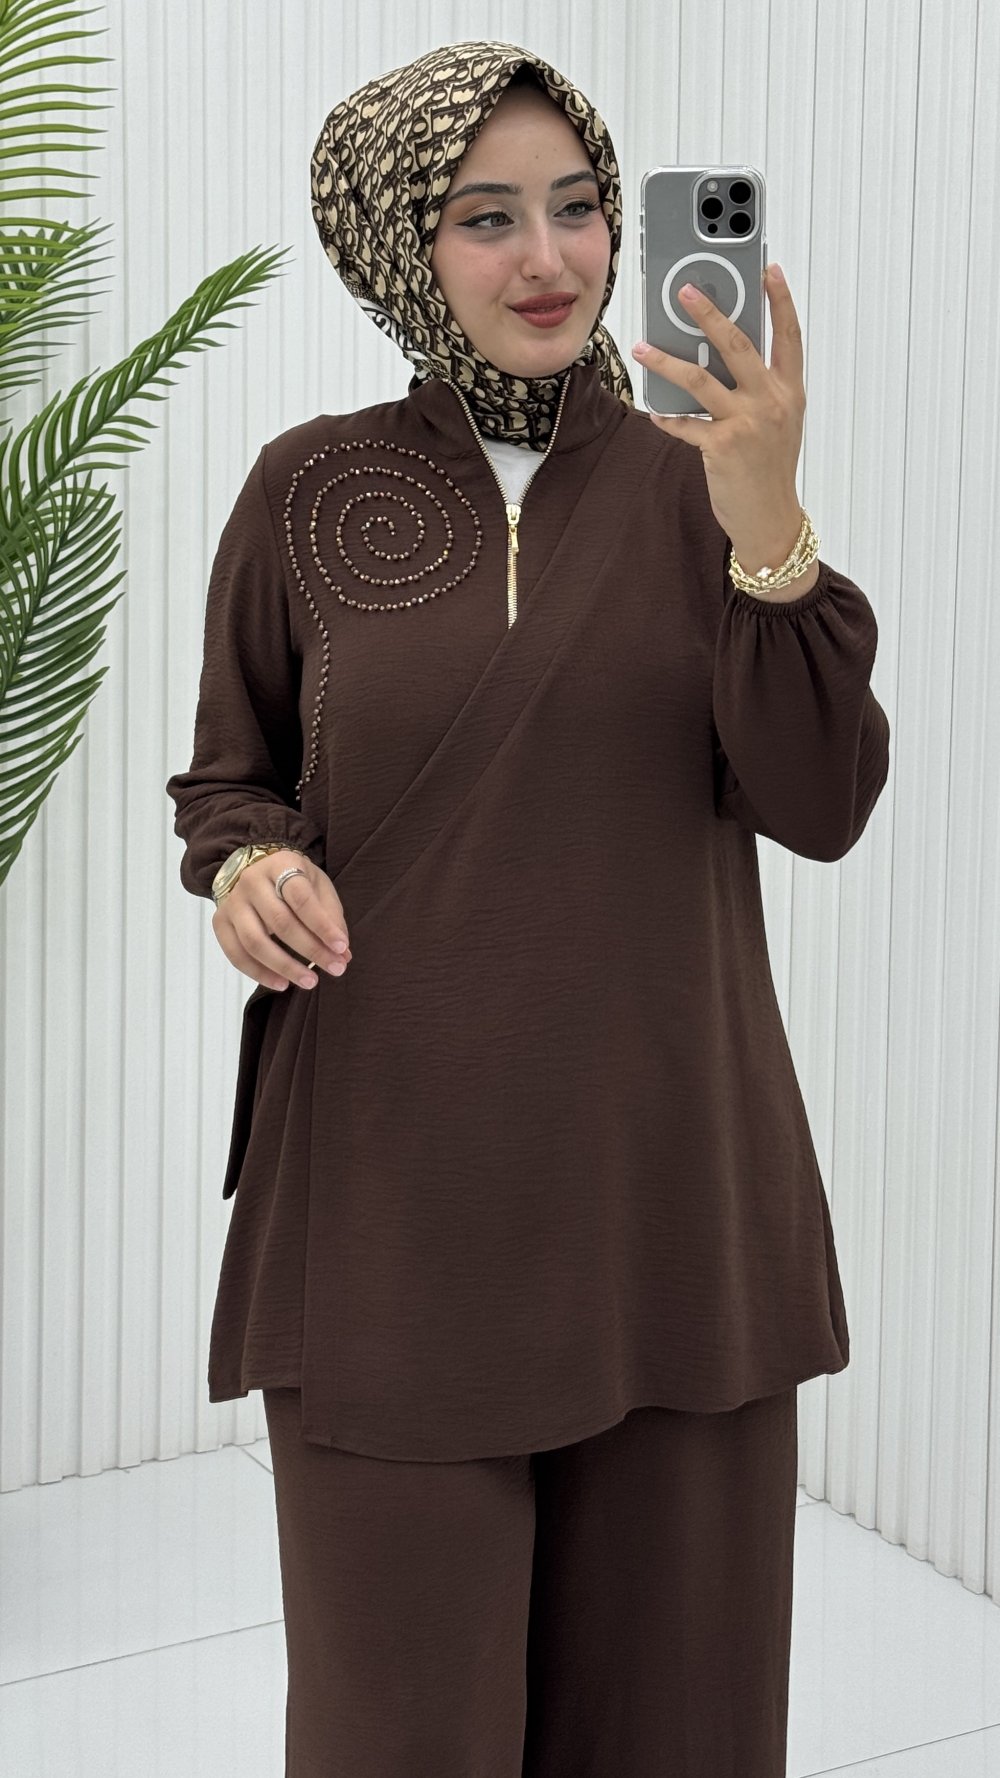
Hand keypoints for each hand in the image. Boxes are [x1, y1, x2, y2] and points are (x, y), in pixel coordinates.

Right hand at [212, 849, 351, 991]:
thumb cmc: (293, 883)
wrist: (255, 873)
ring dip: (284, 967)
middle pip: (280, 922)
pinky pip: (236, 955)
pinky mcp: (220, 922)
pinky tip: (281, 983)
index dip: (322, 925)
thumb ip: (331, 917)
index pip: (301, 898)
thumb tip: (343, 953)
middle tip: (335, 968)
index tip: (341, 947)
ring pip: (255, 942)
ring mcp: (232, 902)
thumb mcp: (318, 887)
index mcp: (280, 865)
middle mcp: (251, 881)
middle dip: (310, 950)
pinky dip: (259, 973)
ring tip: (309, 982)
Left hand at [632, 264, 806, 564]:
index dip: (780, 300)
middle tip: (686, 291)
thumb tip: (721, 358)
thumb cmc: (769, 470)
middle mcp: (771, 401)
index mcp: (789, 391)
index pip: (788, 336)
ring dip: (666, 361)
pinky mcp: (723, 446)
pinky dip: (667, 417)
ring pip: (700, 379)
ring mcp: (747, 423)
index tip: (768, 269)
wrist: (770, 519)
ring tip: (644, 347)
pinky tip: (655, 411)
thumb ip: (759, 389)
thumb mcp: (778, 423)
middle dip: (709, 312)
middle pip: (738, 344)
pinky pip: (684, 423)